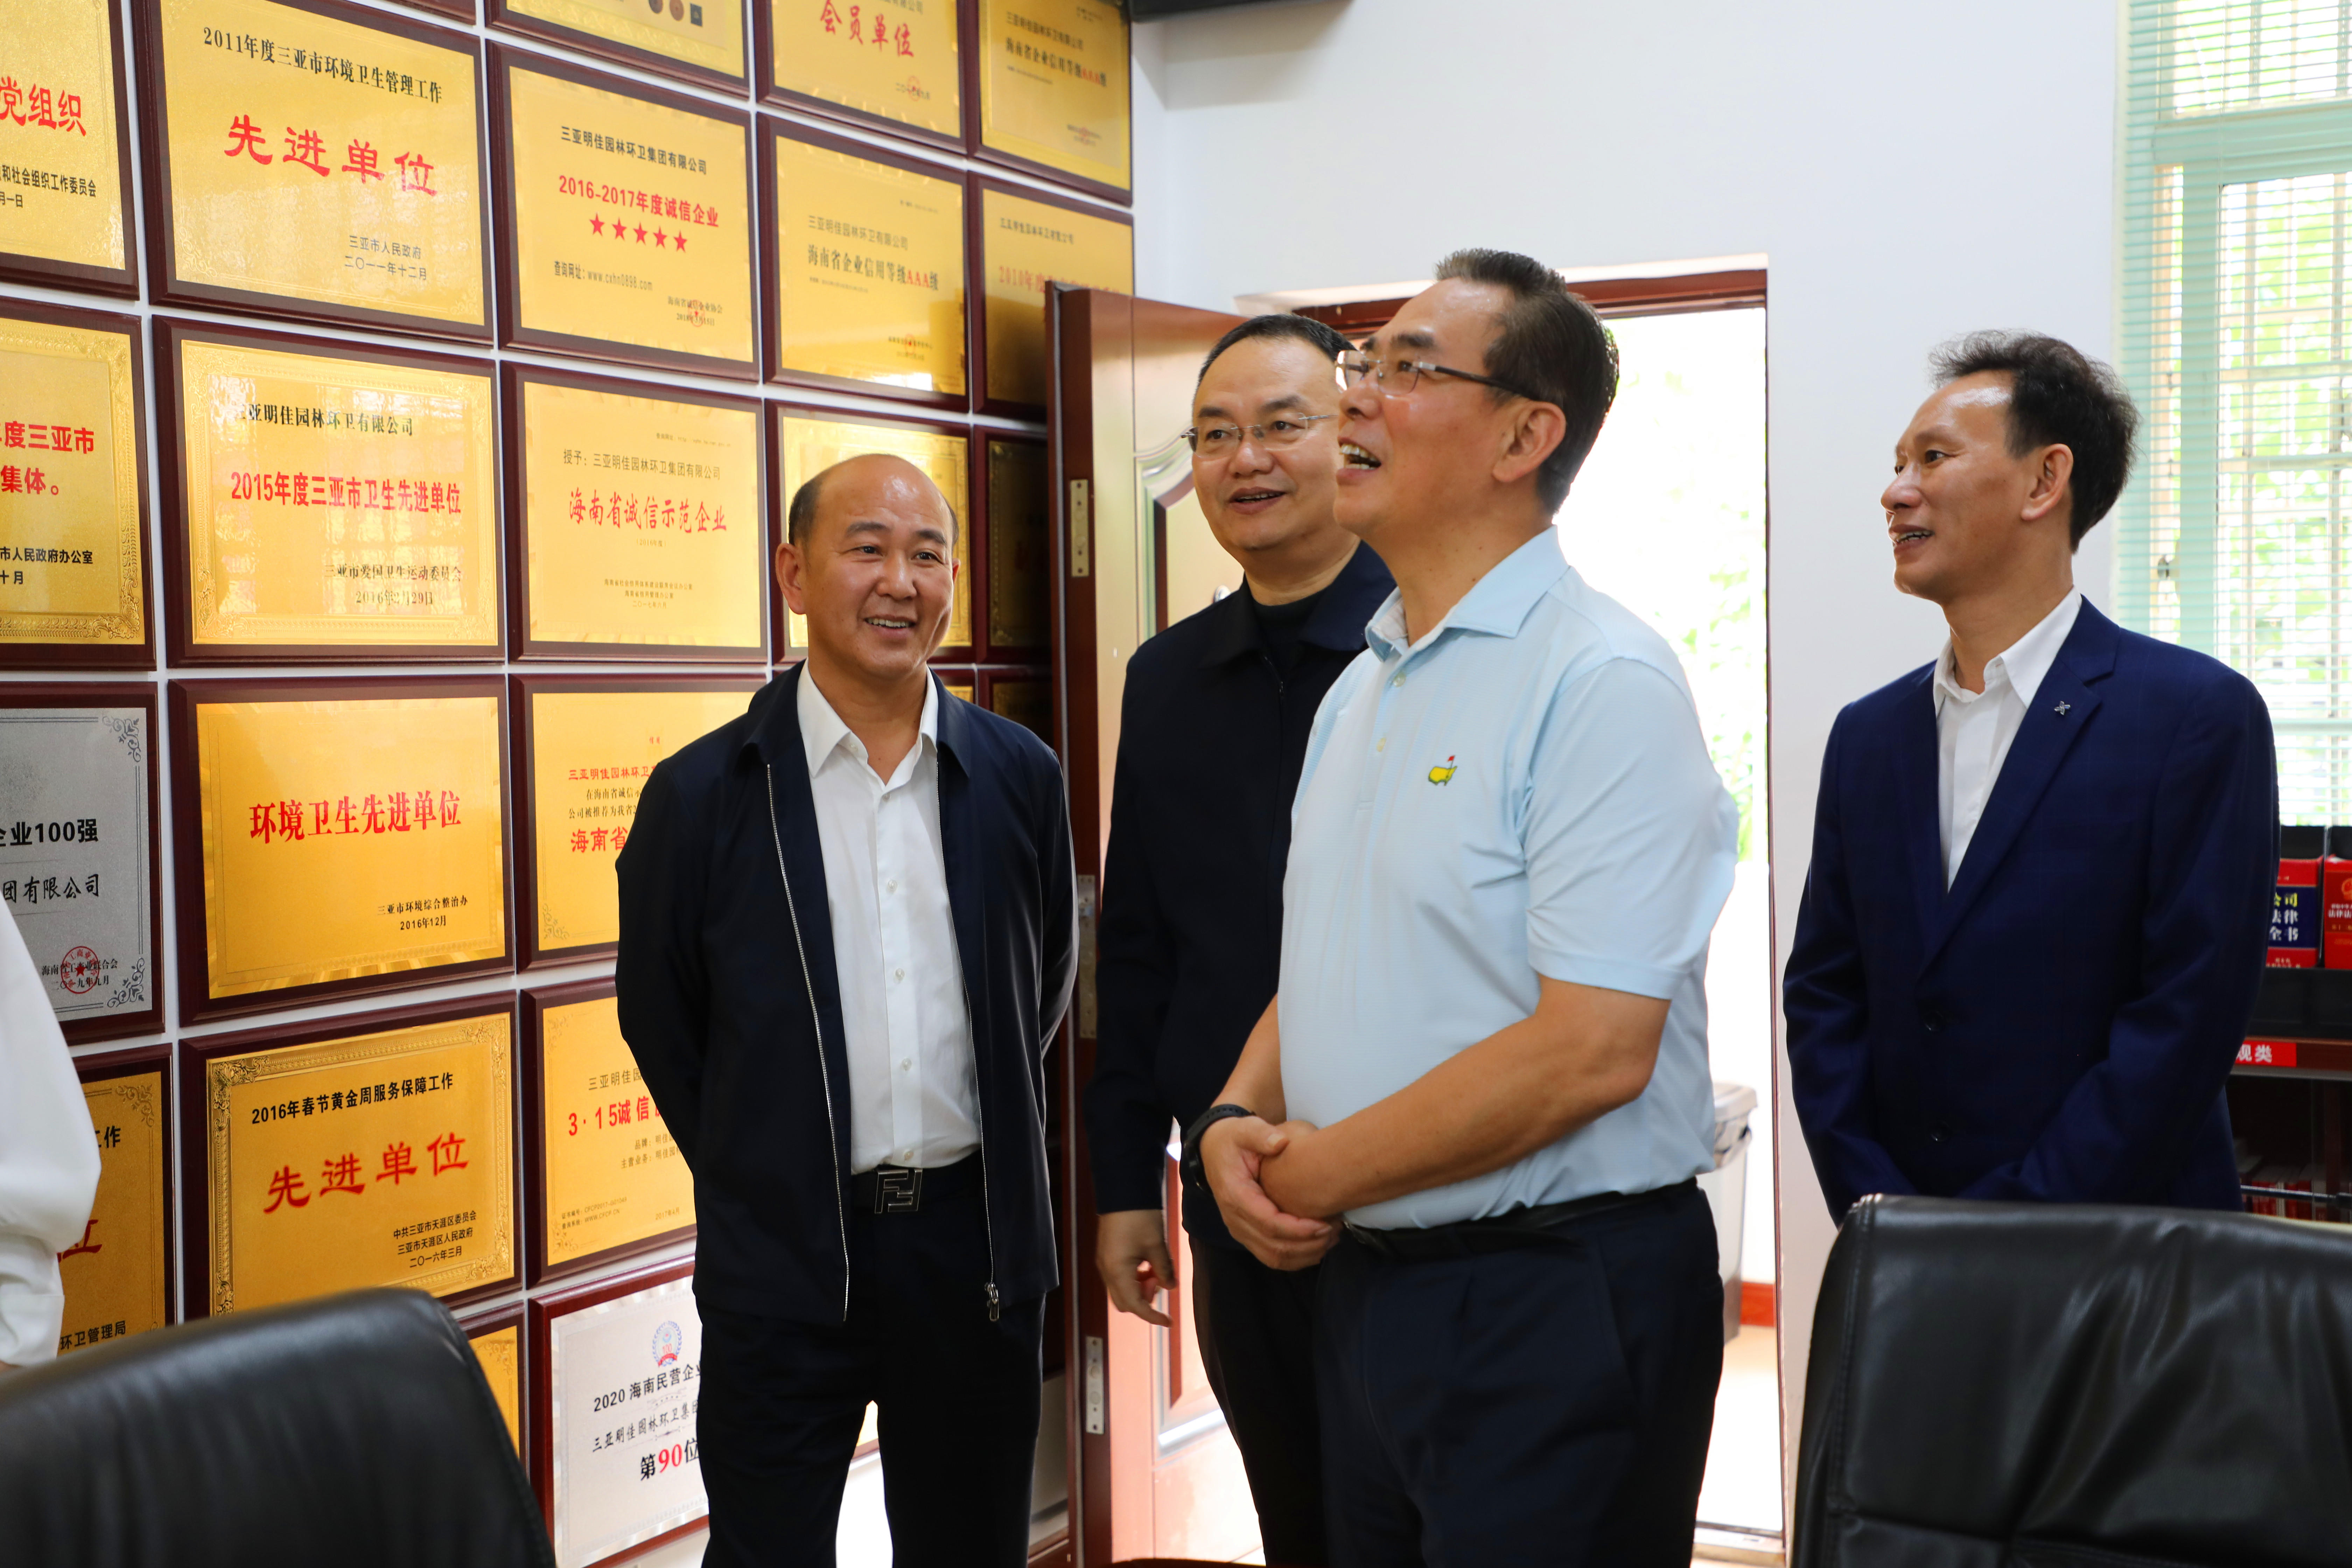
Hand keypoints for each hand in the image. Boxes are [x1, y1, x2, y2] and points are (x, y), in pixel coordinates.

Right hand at [1096, 1207, 1175, 1326]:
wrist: (1123, 1190)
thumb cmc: (1140, 1217)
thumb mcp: (1157, 1245)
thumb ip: (1164, 1269)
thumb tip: (1170, 1287)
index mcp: (1117, 1271)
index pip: (1135, 1305)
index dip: (1152, 1316)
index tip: (1168, 1321)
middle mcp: (1106, 1270)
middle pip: (1125, 1301)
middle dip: (1145, 1300)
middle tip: (1161, 1283)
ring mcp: (1105, 1262)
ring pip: (1122, 1289)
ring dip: (1140, 1287)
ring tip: (1156, 1270)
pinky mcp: (1107, 1254)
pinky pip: (1120, 1276)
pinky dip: (1135, 1277)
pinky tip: (1148, 1263)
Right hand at [1202, 1115, 1335, 1270]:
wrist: (1215, 1150)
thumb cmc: (1234, 1139)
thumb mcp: (1245, 1129)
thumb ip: (1260, 1134)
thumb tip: (1280, 1142)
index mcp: (1235, 1195)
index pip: (1268, 1223)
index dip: (1298, 1229)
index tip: (1324, 1224)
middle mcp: (1234, 1219)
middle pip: (1273, 1247)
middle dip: (1307, 1244)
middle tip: (1335, 1231)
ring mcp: (1240, 1230)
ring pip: (1273, 1257)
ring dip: (1304, 1254)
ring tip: (1331, 1239)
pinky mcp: (1248, 1235)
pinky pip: (1271, 1256)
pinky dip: (1296, 1257)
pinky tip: (1317, 1246)